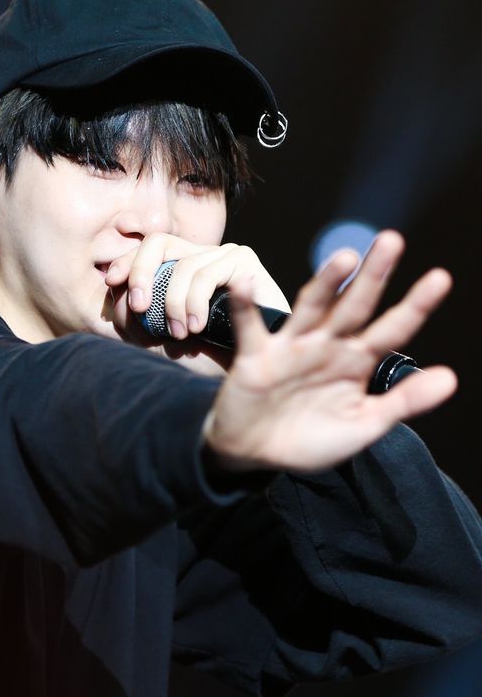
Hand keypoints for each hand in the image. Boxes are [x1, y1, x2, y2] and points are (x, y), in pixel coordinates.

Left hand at [105, 233, 289, 374]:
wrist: (246, 372)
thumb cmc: (204, 358)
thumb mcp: (157, 338)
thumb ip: (134, 316)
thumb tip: (118, 290)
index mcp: (180, 268)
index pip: (148, 250)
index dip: (127, 260)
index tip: (111, 281)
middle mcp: (201, 256)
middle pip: (159, 242)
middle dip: (141, 272)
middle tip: (139, 307)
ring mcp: (225, 256)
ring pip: (183, 266)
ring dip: (174, 303)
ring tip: (180, 334)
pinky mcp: (245, 262)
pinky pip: (207, 274)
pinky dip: (196, 302)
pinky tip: (198, 326)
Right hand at [202, 230, 456, 474]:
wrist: (256, 454)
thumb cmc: (309, 439)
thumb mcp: (364, 425)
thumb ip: (404, 401)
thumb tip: (450, 379)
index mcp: (357, 361)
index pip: (392, 329)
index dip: (415, 306)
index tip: (439, 279)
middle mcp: (328, 346)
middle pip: (354, 306)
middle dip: (373, 276)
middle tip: (391, 241)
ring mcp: (292, 347)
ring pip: (311, 308)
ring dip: (325, 283)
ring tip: (344, 260)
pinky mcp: (256, 355)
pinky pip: (251, 327)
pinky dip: (246, 305)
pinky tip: (246, 284)